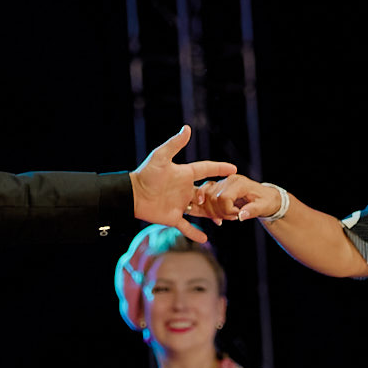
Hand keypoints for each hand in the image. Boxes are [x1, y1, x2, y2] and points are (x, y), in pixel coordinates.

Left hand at [131, 125, 233, 242]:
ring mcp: (180, 204)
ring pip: (202, 211)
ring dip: (214, 215)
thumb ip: (175, 144)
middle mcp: (185, 189)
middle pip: (208, 193)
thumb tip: (187, 128)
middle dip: (222, 196)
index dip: (220, 169)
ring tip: (228, 219)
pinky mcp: (173, 217)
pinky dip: (195, 233)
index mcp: (185, 175)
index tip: (234, 169)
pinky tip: (205, 239)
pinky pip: (187, 226)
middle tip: (236, 199)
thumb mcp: (161, 157)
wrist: (132, 194)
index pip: (206, 170)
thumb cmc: (146, 174)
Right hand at [190, 173, 281, 223]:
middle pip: (213, 198)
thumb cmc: (266, 201)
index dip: (228, 210)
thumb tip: (241, 216)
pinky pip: (205, 196)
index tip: (238, 215)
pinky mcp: (218, 188)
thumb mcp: (264, 207)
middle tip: (234, 217)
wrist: (266, 197)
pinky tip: (217, 218)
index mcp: (240, 183)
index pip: (223, 197)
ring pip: (206, 198)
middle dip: (221, 213)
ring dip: (214, 212)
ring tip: (228, 216)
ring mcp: (222, 183)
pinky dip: (208, 208)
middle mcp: (228, 180)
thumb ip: (253, 211)